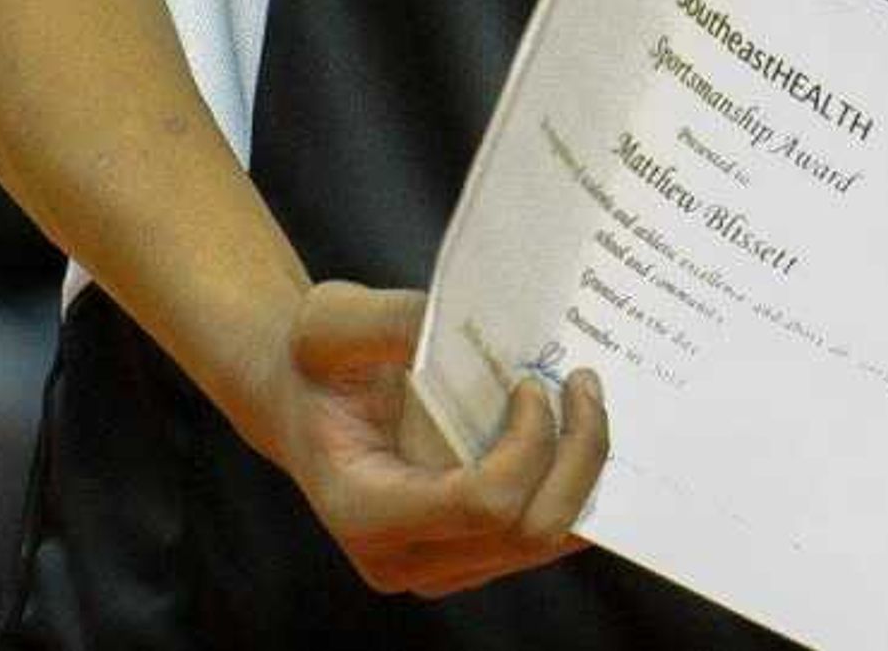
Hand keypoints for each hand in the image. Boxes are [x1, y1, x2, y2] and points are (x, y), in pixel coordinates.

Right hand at [256, 283, 606, 596]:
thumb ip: (392, 319)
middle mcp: (402, 559)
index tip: (530, 382)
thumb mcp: (332, 321)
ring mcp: (439, 569)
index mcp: (363, 511)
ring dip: (584, 466)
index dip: (529, 444)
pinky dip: (574, 484)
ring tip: (583, 396)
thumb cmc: (316, 360)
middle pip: (531, 529)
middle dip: (578, 453)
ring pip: (548, 538)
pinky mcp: (467, 559)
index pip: (483, 503)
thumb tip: (475, 318)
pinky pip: (545, 535)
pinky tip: (572, 428)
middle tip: (582, 381)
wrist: (302, 400)